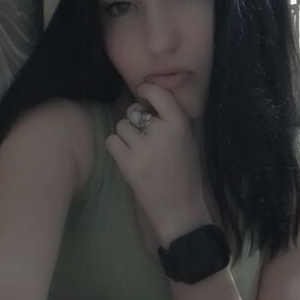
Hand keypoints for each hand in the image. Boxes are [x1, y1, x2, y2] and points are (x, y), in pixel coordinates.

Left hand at [105, 83, 207, 237]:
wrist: (181, 210)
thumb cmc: (185, 173)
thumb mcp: (187, 140)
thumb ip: (170, 120)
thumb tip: (146, 101)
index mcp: (180, 124)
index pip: (159, 93)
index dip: (146, 90)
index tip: (143, 94)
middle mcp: (162, 132)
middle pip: (134, 111)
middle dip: (135, 120)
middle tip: (144, 136)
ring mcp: (144, 148)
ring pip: (121, 126)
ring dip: (126, 135)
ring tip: (138, 150)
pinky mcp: (129, 164)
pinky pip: (111, 141)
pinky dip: (116, 147)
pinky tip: (127, 157)